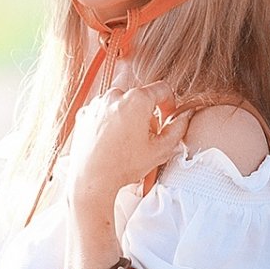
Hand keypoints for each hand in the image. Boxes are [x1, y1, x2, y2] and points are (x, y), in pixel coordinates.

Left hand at [63, 74, 190, 201]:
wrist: (91, 179)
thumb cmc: (123, 166)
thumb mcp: (160, 149)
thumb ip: (178, 128)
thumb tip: (185, 116)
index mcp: (136, 99)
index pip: (162, 89)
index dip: (169, 104)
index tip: (167, 119)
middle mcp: (114, 95)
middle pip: (140, 98)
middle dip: (147, 114)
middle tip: (146, 137)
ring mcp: (97, 104)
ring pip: (121, 104)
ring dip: (128, 117)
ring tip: (127, 141)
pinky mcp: (84, 114)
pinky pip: (103, 111)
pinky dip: (109, 122)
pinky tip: (111, 141)